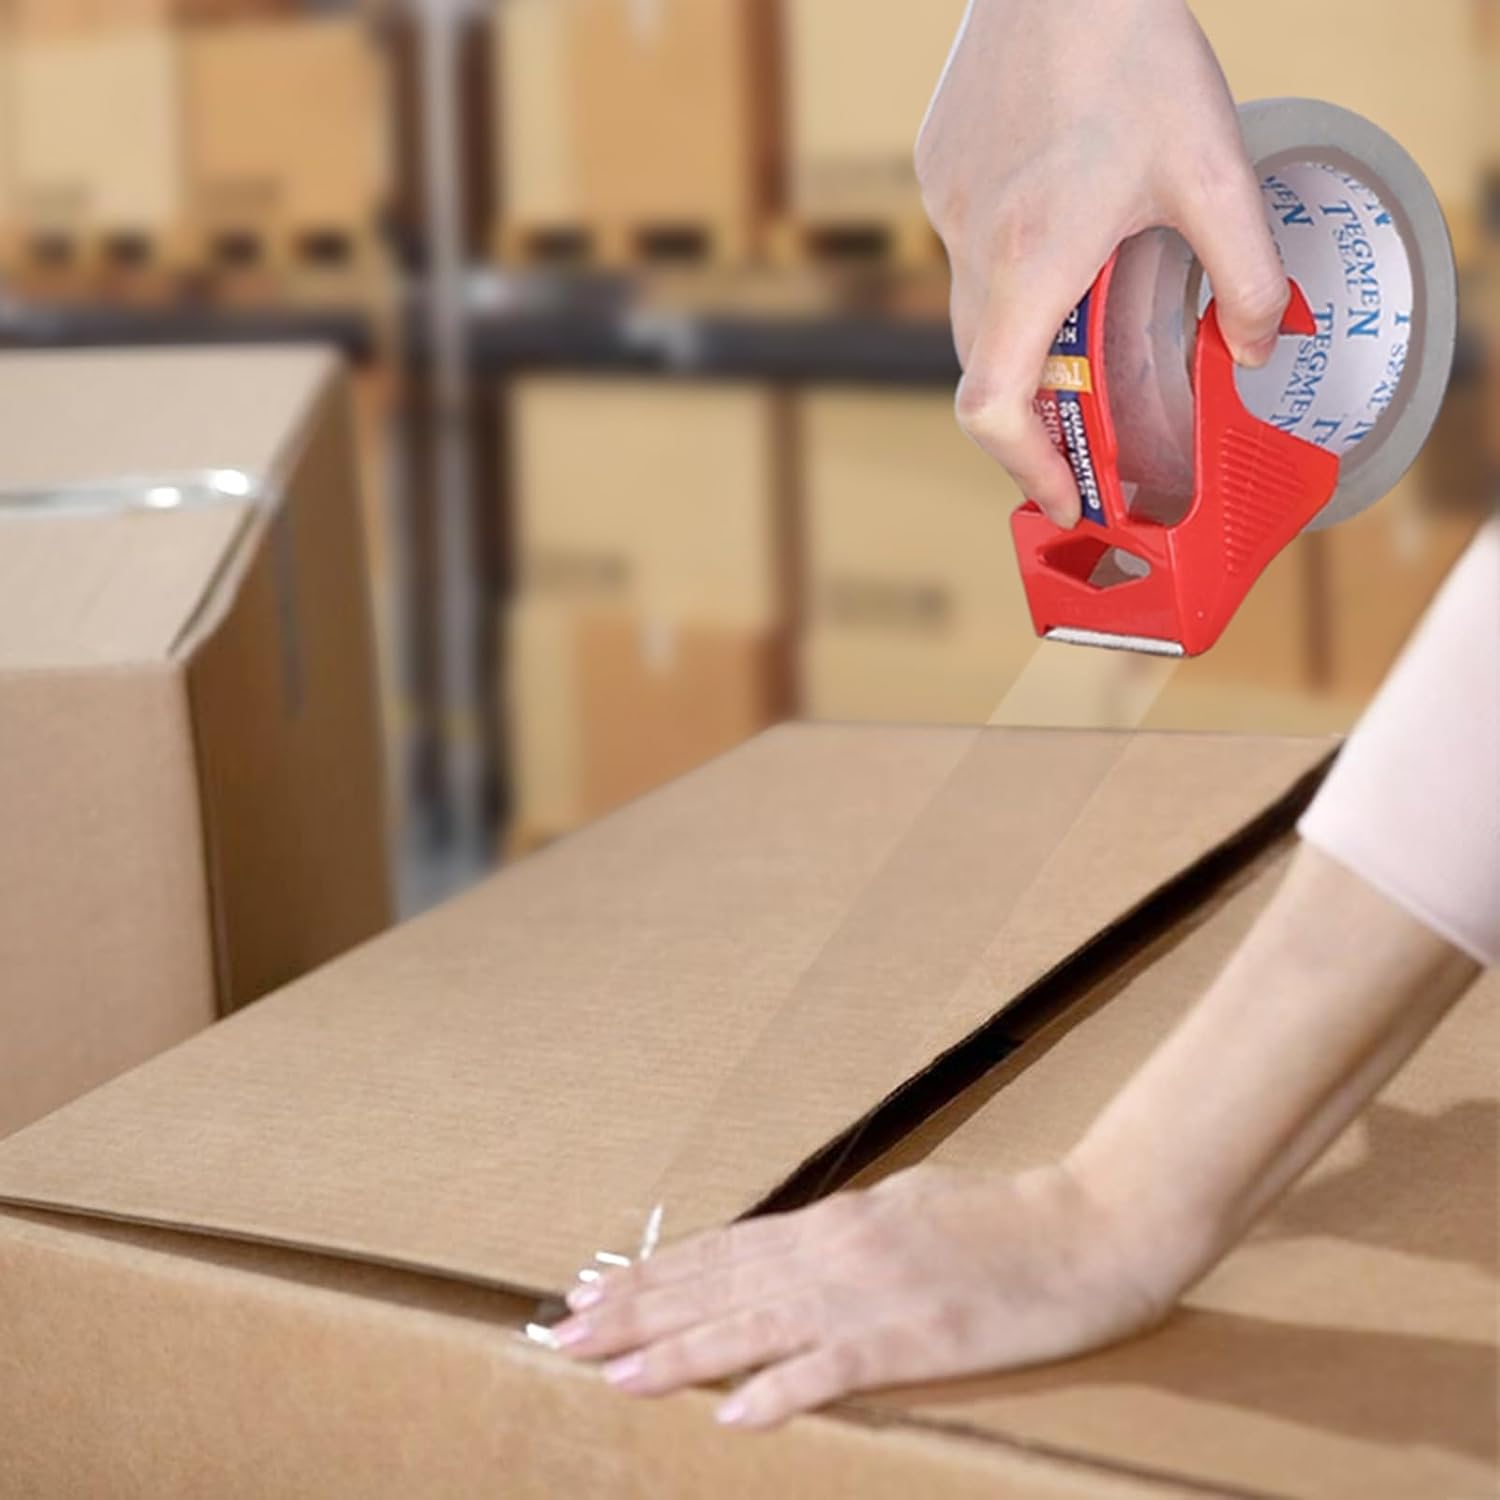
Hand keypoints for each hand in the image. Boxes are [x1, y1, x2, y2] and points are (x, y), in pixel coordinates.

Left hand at [550, 1162, 1172, 1428]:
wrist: (1096, 1225)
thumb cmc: (1006, 1218)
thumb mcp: (910, 1207)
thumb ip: (847, 1233)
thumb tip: (794, 1250)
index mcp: (837, 1221)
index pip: (723, 1252)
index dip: (654, 1276)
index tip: (594, 1292)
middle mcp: (838, 1250)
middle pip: (718, 1287)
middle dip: (637, 1313)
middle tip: (562, 1332)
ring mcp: (874, 1295)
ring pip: (754, 1326)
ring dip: (678, 1352)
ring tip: (610, 1370)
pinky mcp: (918, 1339)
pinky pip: (835, 1370)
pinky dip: (781, 1389)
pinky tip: (733, 1415)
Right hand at [917, 0, 1288, 524]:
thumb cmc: (1128, 49)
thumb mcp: (1213, 169)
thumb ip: (1247, 275)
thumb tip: (1258, 348)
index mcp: (1029, 264)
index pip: (993, 407)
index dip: (1023, 467)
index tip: (1063, 495)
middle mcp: (972, 248)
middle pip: (984, 371)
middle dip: (1036, 415)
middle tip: (1091, 427)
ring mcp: (946, 208)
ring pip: (971, 310)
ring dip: (1022, 337)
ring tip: (1085, 308)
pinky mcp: (938, 171)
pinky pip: (966, 247)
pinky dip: (1008, 266)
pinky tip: (1058, 214)